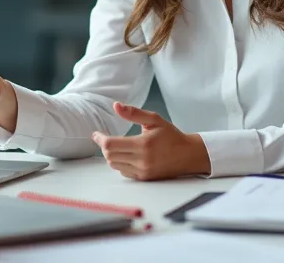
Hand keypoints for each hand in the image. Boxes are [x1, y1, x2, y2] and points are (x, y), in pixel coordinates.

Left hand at [92, 102, 210, 180]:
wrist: (187, 155)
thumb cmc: (171, 135)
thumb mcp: (154, 120)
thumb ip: (133, 113)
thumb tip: (116, 106)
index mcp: (143, 144)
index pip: (111, 145)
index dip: (100, 139)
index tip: (95, 134)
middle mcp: (142, 160)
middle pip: (109, 156)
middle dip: (104, 146)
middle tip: (105, 138)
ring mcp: (142, 171)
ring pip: (114, 165)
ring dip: (111, 155)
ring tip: (116, 146)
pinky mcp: (144, 178)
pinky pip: (123, 171)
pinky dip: (120, 163)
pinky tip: (125, 155)